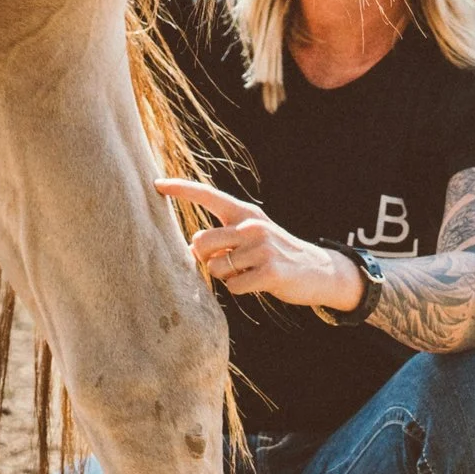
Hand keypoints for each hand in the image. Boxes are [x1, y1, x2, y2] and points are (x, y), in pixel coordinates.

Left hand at [154, 178, 364, 310]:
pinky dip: (239, 289)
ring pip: (215, 268)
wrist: (318, 270)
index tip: (156, 183)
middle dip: (203, 258)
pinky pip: (233, 286)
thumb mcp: (251, 236)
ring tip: (247, 272)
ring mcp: (262, 248)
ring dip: (225, 277)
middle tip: (224, 263)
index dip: (181, 189)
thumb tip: (188, 249)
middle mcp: (252, 225)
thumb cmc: (274, 254)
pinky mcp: (269, 272)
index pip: (208, 195)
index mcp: (245, 213)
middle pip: (201, 241)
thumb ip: (222, 237)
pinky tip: (257, 283)